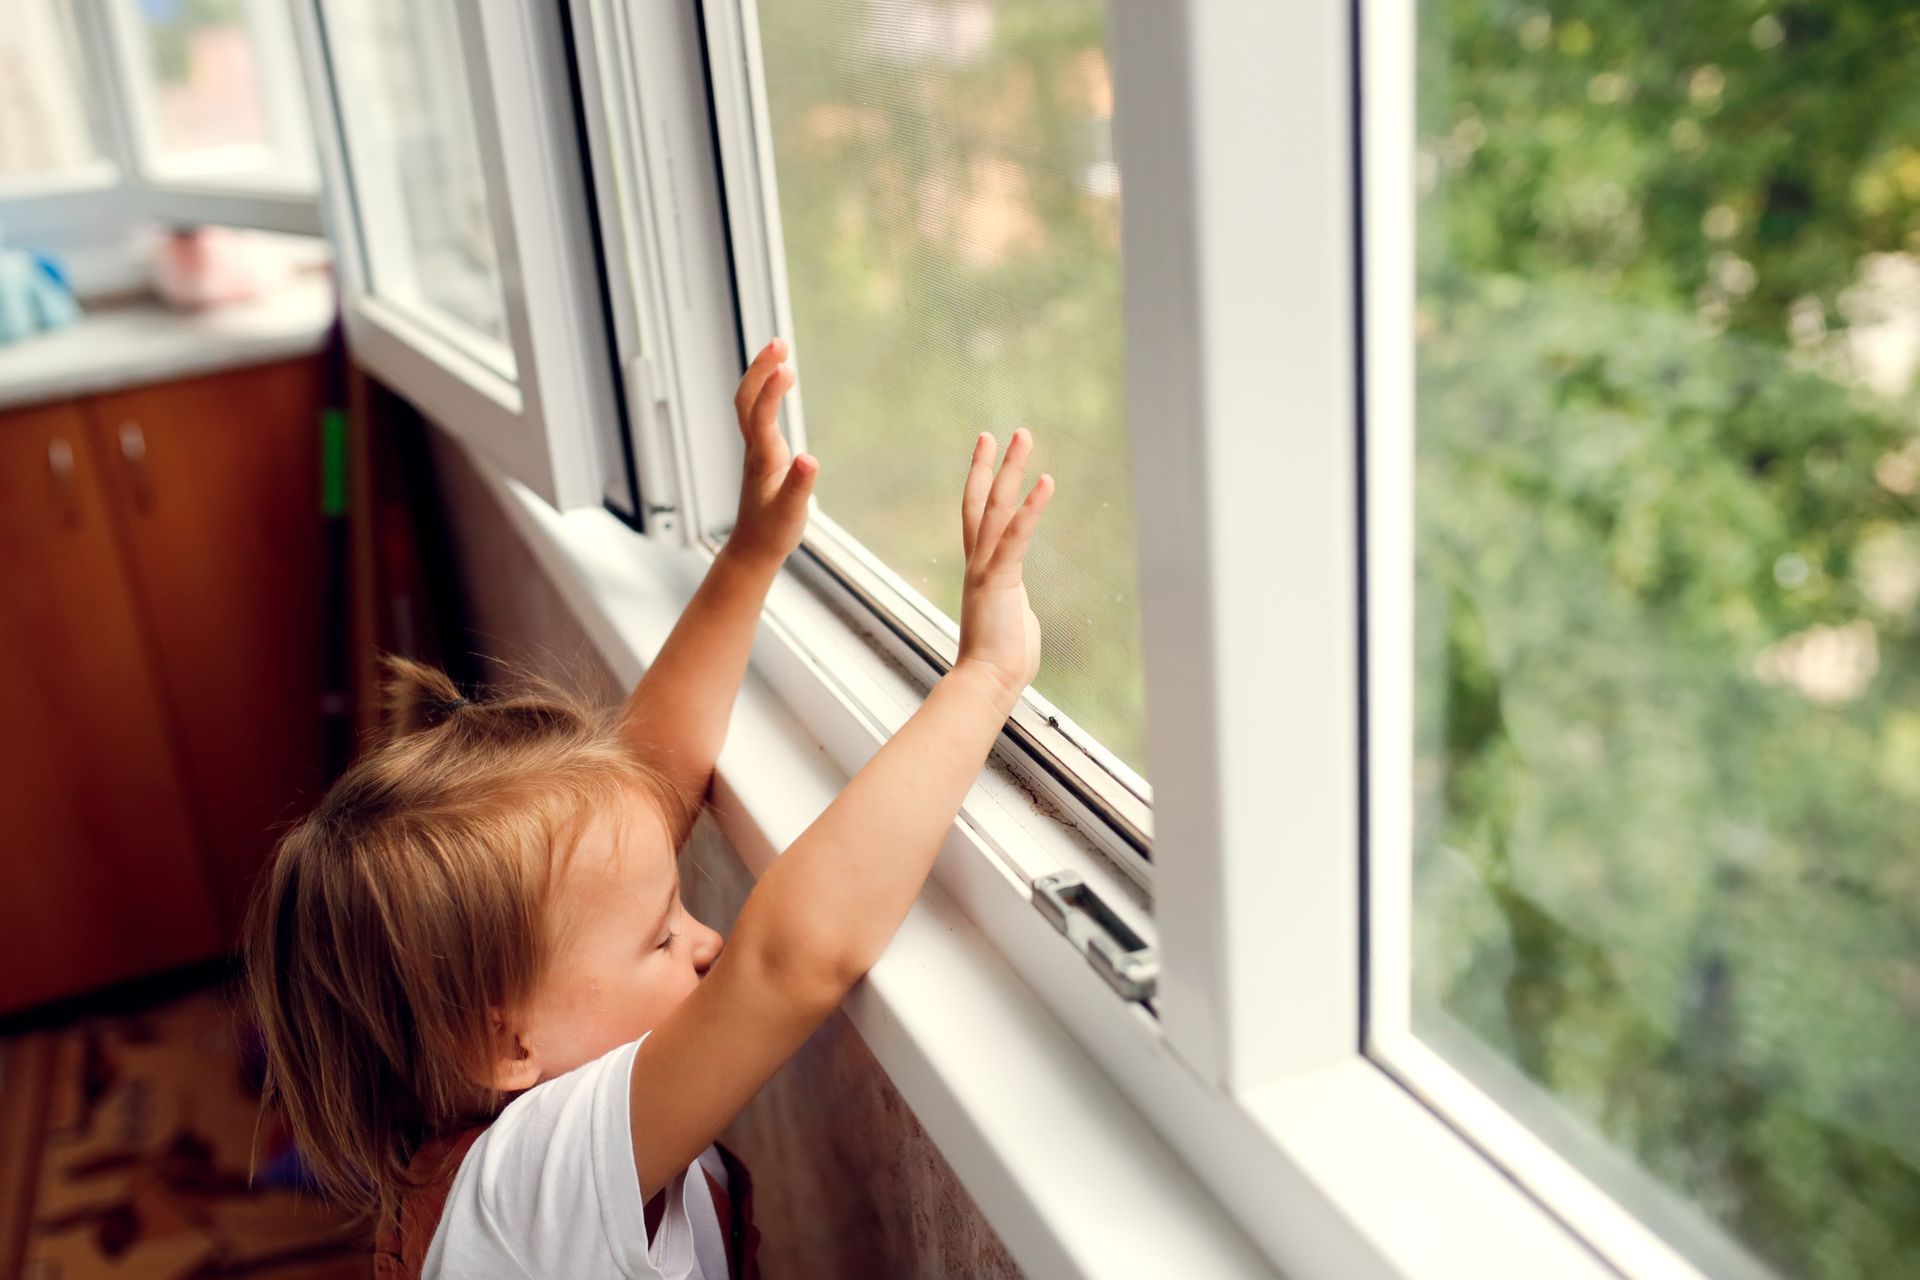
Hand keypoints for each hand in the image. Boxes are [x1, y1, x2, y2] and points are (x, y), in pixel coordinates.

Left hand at [726, 338, 816, 568]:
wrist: (753, 547)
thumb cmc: (773, 532)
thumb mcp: (792, 512)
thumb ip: (800, 485)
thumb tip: (810, 458)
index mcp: (762, 459)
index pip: (761, 417)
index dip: (771, 392)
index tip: (785, 367)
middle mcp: (755, 448)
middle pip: (747, 399)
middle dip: (760, 369)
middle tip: (779, 343)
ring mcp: (756, 448)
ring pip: (750, 402)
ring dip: (761, 374)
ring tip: (781, 351)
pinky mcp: (762, 452)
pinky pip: (758, 411)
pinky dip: (766, 390)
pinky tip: (780, 380)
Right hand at [956, 429, 1053, 706]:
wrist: (987, 683)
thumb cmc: (1002, 660)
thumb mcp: (1010, 617)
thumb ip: (1011, 601)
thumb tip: (1016, 607)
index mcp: (983, 569)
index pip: (978, 517)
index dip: (980, 482)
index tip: (986, 453)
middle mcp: (979, 562)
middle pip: (981, 502)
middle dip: (992, 465)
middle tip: (1000, 433)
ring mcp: (987, 569)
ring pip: (996, 508)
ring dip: (1009, 469)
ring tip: (1021, 437)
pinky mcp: (1000, 580)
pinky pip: (1017, 537)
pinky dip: (1031, 509)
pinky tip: (1045, 482)